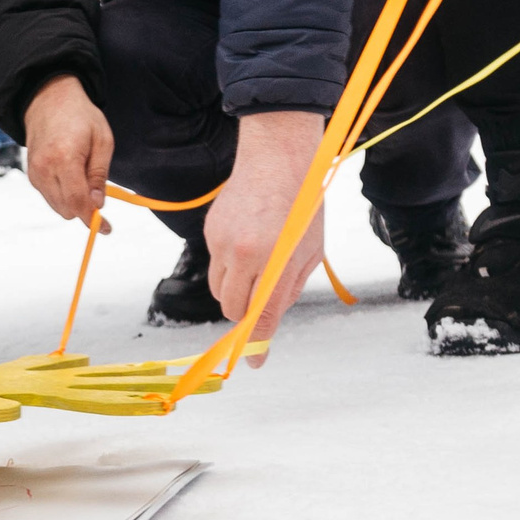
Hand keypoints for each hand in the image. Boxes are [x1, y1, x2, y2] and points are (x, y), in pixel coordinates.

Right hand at [22, 76, 113, 226]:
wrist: (49, 100)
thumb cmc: (80, 116)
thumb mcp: (102, 141)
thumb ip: (99, 175)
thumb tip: (97, 205)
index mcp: (64, 158)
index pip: (78, 202)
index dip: (93, 219)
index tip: (107, 228)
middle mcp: (44, 169)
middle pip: (67, 209)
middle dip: (85, 207)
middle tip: (98, 190)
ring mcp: (34, 173)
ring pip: (58, 207)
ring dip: (74, 201)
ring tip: (84, 175)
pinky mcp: (31, 175)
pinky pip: (50, 197)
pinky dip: (64, 194)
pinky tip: (72, 175)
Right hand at [204, 111, 327, 357]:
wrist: (276, 156)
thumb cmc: (302, 203)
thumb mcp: (310, 250)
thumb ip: (289, 288)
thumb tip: (271, 320)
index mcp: (272, 258)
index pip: (258, 315)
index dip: (257, 342)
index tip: (255, 362)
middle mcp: (240, 252)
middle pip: (230, 308)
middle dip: (244, 316)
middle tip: (260, 307)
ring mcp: (220, 240)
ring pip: (218, 288)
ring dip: (236, 291)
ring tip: (259, 268)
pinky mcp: (209, 230)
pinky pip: (215, 263)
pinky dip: (230, 265)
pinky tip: (250, 242)